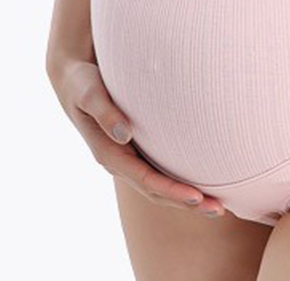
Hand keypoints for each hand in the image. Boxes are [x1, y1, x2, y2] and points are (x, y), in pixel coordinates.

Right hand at [48, 54, 226, 217]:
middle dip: (186, 202)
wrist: (71, 80)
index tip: (197, 197)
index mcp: (108, 154)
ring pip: (158, 186)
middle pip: (155, 191)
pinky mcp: (132, 149)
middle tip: (218, 209)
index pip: (145, 180)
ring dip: (185, 197)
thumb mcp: (89, 93)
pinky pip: (157, 171)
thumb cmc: (82, 83)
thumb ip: (105, 112)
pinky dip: (177, 181)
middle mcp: (118, 162)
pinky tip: (198, 182)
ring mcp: (126, 158)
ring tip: (216, 205)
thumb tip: (124, 134)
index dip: (171, 190)